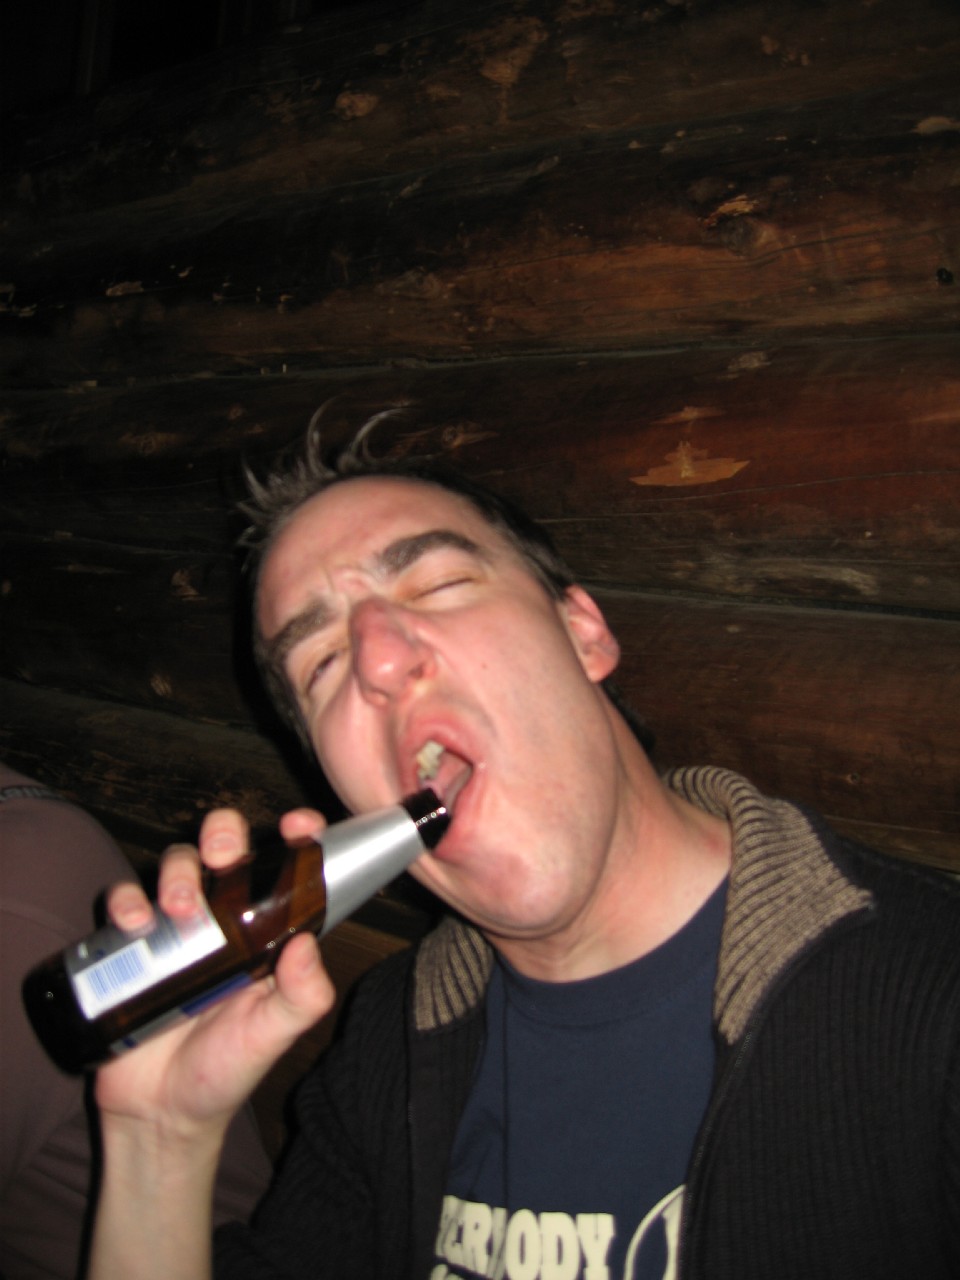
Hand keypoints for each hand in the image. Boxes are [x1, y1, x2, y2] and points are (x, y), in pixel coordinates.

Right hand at [95, 807, 336, 1141]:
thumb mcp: (273, 1035)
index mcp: (267, 931)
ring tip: (179, 909)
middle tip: (223, 855)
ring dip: (178, 872)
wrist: (160, 1113)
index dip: (295, 838)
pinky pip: (124, 900)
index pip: (285, 869)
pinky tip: (135, 923)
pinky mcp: (131, 944)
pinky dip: (126, 900)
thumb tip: (309, 943)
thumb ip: (303, 996)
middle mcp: (223, 918)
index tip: (298, 826)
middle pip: (223, 847)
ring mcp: (175, 926)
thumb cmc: (225, 1070)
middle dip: (223, 835)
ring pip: (176, 864)